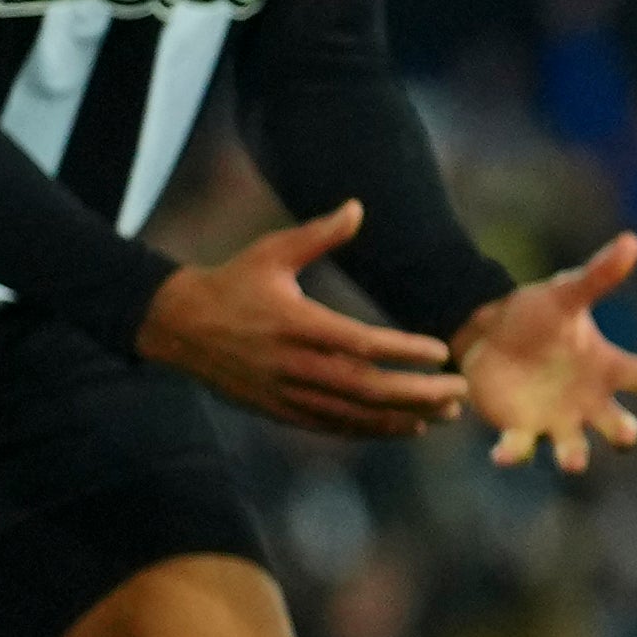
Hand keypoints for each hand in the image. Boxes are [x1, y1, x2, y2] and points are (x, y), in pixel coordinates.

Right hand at [138, 204, 470, 438]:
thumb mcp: (271, 252)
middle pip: (364, 387)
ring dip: (402, 416)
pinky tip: (407, 427)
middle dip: (416, 392)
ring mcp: (284, 392)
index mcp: (295, 324)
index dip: (403, 351)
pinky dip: (372, 429)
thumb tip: (358, 206)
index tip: (441, 351)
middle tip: (459, 391)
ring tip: (446, 413)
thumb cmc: (233, 282)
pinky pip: (333, 425)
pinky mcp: (279, 410)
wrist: (177, 325)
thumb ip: (318, 235)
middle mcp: (292, 364)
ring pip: (353, 413)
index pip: (360, 344)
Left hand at [453, 229, 636, 473]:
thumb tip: (631, 241)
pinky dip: (514, 454)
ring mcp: (556, 420)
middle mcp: (589, 401)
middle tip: (624, 433)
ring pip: (574, 450)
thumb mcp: (565, 293)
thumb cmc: (535, 312)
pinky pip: (521, 449)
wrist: (486, 331)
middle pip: (618, 425)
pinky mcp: (520, 429)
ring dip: (575, 457)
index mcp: (606, 367)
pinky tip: (503, 454)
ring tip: (574, 463)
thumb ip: (598, 275)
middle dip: (623, 433)